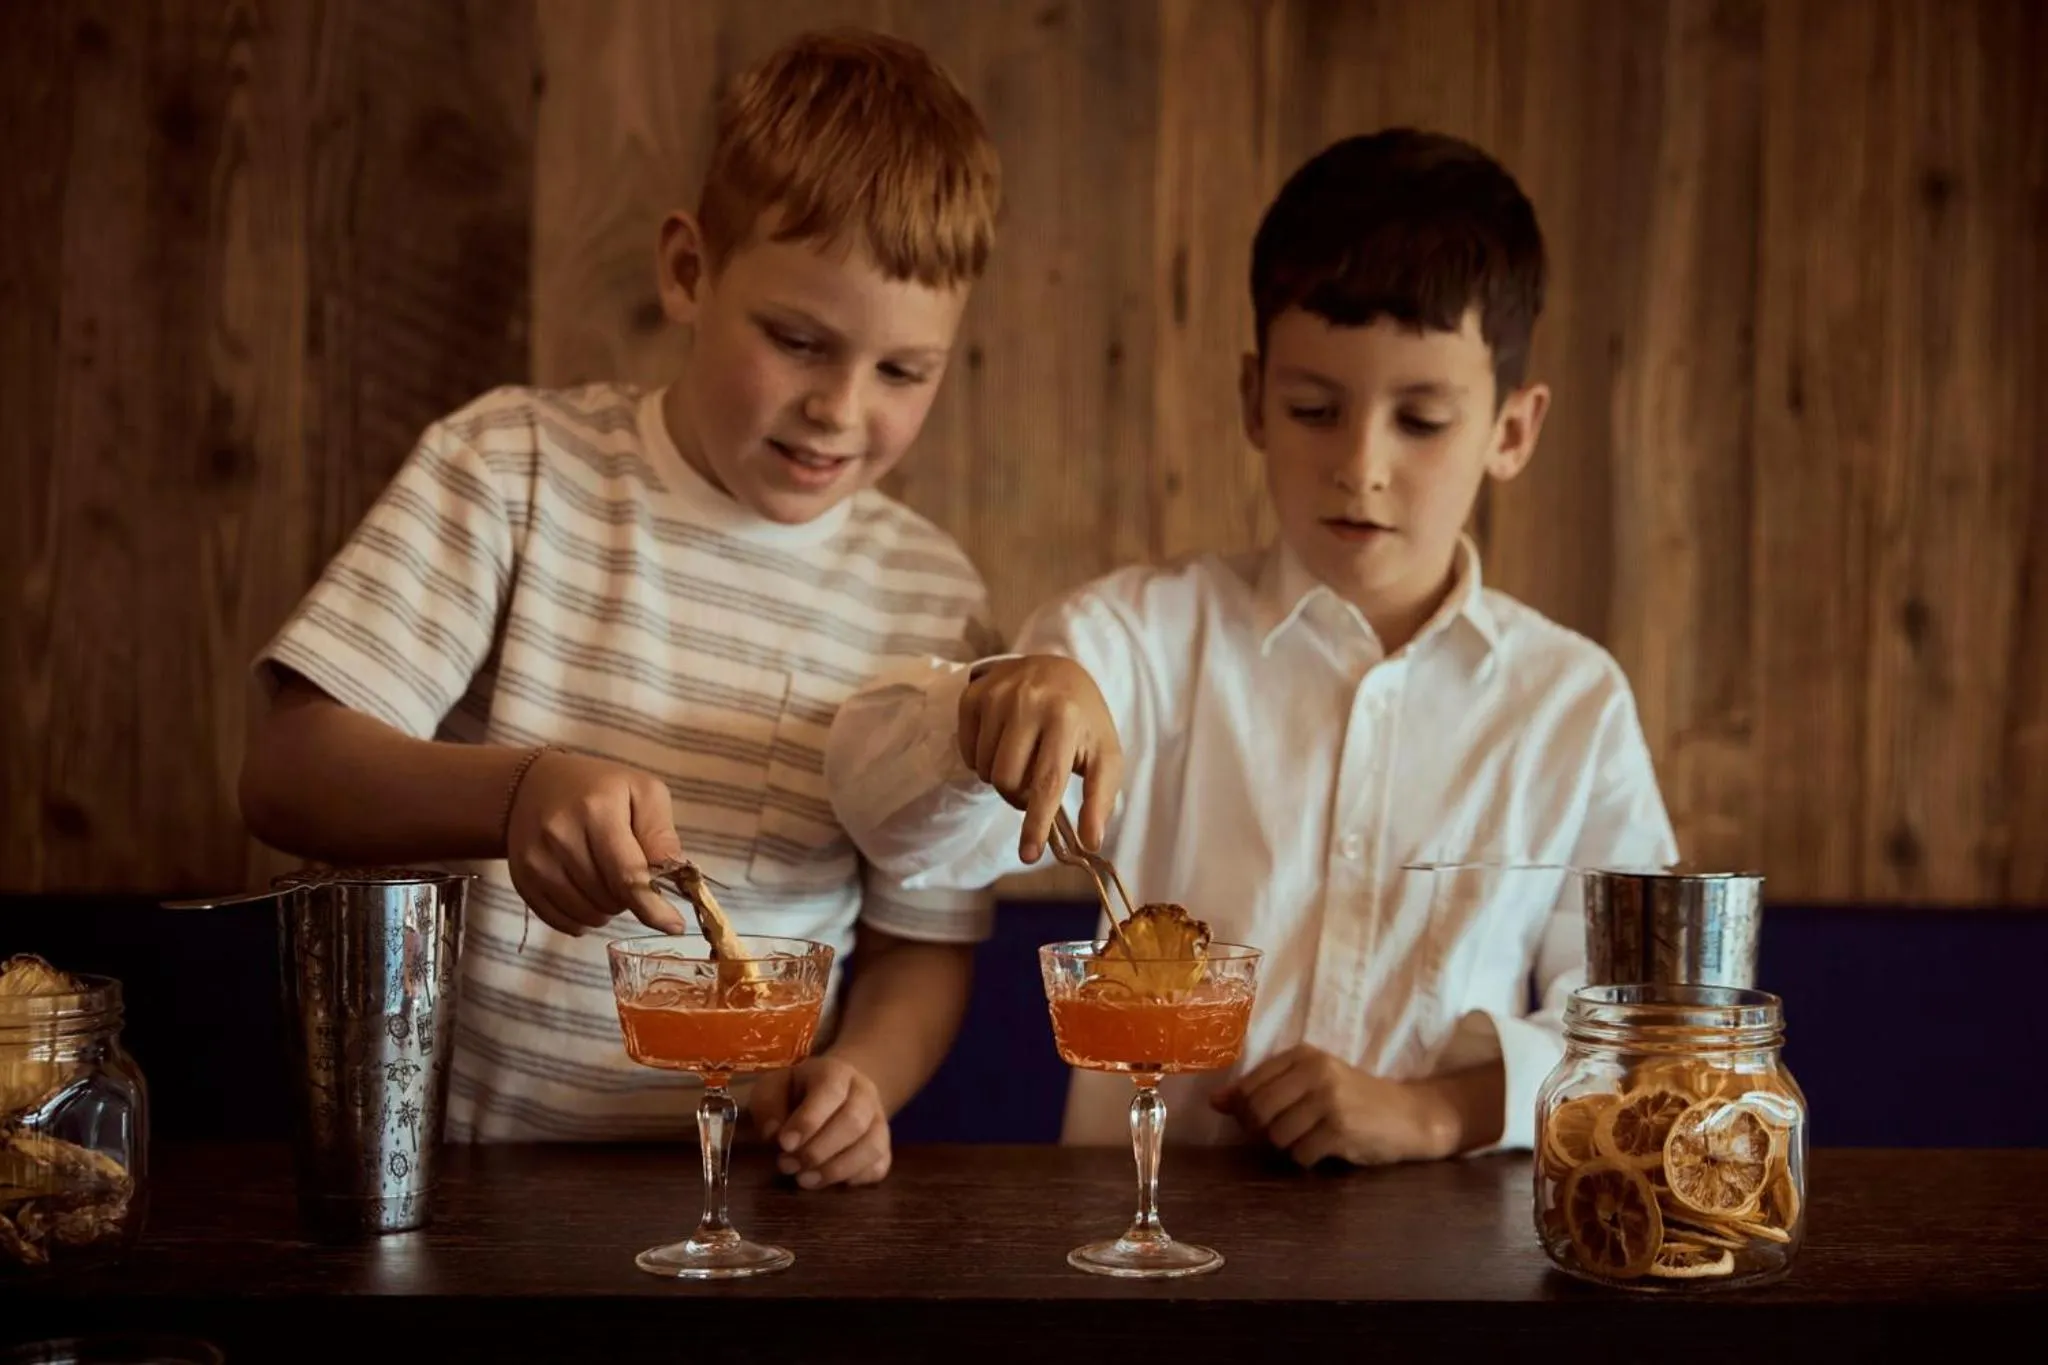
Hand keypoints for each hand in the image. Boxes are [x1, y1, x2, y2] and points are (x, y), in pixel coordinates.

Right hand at [504, 749, 688, 936]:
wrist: (534, 786)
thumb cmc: (600, 789)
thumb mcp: (642, 793)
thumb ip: (661, 835)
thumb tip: (676, 879)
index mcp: (597, 810)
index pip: (627, 873)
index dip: (652, 906)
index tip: (673, 925)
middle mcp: (560, 836)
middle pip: (610, 897)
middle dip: (631, 897)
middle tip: (630, 872)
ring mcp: (536, 860)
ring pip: (588, 914)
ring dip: (608, 909)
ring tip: (608, 879)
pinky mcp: (522, 880)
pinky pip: (562, 921)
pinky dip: (583, 918)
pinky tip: (588, 893)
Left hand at [746, 1055, 890, 1189]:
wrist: (837, 1092)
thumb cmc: (797, 1092)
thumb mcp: (774, 1087)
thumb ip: (768, 1105)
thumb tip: (772, 1134)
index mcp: (836, 1072)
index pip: (830, 1092)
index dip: (808, 1120)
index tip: (784, 1144)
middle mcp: (865, 1093)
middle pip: (854, 1122)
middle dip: (818, 1151)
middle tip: (787, 1166)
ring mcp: (879, 1120)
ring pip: (872, 1147)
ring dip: (836, 1170)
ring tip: (804, 1180)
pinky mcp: (885, 1146)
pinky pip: (880, 1165)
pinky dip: (857, 1178)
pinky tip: (831, 1181)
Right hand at [957, 655, 1123, 862]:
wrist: (1058, 669)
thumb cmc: (1084, 721)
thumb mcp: (1105, 755)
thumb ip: (1101, 799)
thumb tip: (1090, 842)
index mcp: (1065, 717)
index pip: (1047, 781)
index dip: (1037, 823)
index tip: (1029, 855)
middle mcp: (1028, 702)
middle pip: (1008, 780)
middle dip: (1020, 796)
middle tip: (1035, 785)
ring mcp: (996, 695)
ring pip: (985, 769)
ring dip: (1003, 777)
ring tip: (1023, 758)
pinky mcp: (973, 695)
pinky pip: (968, 752)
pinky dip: (983, 759)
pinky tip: (1004, 742)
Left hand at [1209, 1044, 1453, 1167]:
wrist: (1409, 1115)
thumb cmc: (1354, 1099)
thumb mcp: (1309, 1084)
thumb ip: (1263, 1089)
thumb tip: (1214, 1102)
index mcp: (1303, 1055)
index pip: (1249, 1086)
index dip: (1245, 1111)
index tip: (1259, 1121)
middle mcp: (1315, 1072)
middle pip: (1258, 1111)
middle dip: (1261, 1132)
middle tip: (1281, 1136)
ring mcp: (1329, 1100)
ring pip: (1277, 1136)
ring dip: (1287, 1147)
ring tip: (1309, 1138)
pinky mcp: (1341, 1129)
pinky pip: (1301, 1154)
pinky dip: (1307, 1159)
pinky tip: (1326, 1149)